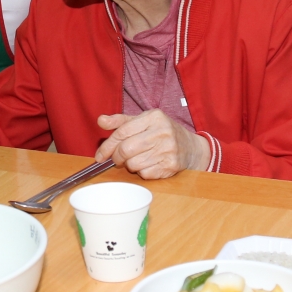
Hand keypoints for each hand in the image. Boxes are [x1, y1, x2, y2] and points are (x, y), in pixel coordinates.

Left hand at [94, 110, 208, 179]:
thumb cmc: (163, 133)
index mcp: (154, 117)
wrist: (191, 148)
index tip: (100, 155)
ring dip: (130, 165)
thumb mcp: (144, 121)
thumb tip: (100, 120)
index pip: (122, 132)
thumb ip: (121, 121)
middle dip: (116, 157)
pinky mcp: (171, 166)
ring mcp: (168, 149)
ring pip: (133, 164)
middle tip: (117, 159)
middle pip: (126, 149)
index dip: (107, 146)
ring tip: (137, 159)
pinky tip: (149, 164)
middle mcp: (162, 131)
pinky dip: (142, 172)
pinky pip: (144, 174)